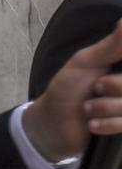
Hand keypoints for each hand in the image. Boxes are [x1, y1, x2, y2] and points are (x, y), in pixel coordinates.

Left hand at [27, 19, 121, 162]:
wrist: (53, 123)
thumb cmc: (69, 88)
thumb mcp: (86, 61)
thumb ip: (112, 44)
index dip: (119, 79)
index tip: (102, 78)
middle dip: (114, 87)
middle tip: (95, 88)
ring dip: (105, 107)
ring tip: (87, 108)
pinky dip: (107, 124)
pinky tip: (92, 123)